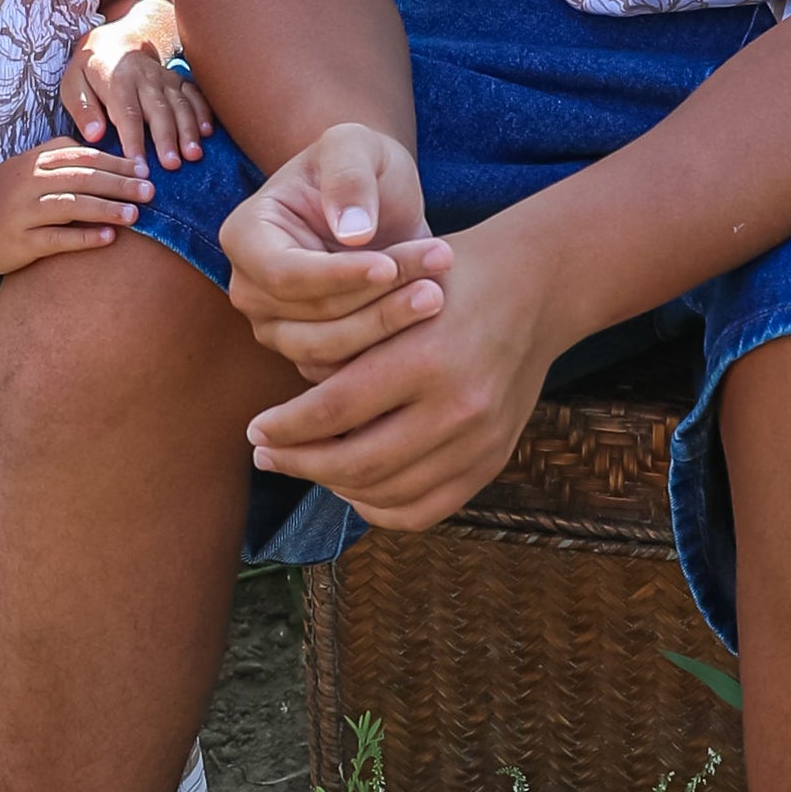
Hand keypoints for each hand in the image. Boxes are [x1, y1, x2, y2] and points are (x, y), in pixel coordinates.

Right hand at [0, 137, 152, 270]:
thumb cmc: (2, 195)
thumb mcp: (26, 167)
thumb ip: (58, 156)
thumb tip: (103, 154)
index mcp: (35, 161)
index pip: (82, 156)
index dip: (115, 162)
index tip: (144, 169)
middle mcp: (29, 182)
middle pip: (82, 178)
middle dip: (120, 184)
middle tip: (151, 191)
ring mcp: (23, 212)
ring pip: (71, 205)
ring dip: (107, 209)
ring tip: (137, 214)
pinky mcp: (20, 241)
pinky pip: (57, 238)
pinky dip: (85, 237)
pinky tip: (109, 238)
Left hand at [62, 3, 209, 169]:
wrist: (115, 39)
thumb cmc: (90, 70)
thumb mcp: (73, 83)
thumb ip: (82, 109)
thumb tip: (94, 135)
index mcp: (116, 80)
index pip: (127, 113)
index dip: (133, 140)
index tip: (138, 166)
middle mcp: (144, 78)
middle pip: (158, 110)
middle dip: (167, 138)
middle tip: (172, 165)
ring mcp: (164, 78)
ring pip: (180, 103)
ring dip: (189, 130)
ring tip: (193, 155)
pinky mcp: (178, 79)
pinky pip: (195, 94)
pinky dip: (204, 112)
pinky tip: (208, 133)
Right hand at [220, 120, 449, 381]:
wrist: (379, 201)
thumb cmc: (359, 163)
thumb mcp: (355, 144)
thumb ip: (349, 176)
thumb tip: (352, 234)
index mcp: (245, 235)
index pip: (282, 273)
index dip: (336, 276)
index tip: (389, 266)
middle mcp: (250, 289)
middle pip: (309, 318)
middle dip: (375, 301)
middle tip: (436, 277)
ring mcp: (277, 329)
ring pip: (327, 352)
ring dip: (386, 328)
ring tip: (437, 293)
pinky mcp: (311, 356)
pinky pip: (343, 376)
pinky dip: (386, 355)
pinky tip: (428, 322)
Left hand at [245, 214, 567, 532]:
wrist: (535, 288)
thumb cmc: (447, 280)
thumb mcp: (390, 293)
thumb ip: (344, 350)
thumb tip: (285, 411)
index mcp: (426, 356)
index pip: (334, 411)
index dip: (285, 428)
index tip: (255, 429)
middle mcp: (458, 406)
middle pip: (356, 462)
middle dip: (298, 463)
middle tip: (266, 453)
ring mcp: (480, 442)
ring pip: (387, 493)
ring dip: (334, 487)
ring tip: (306, 466)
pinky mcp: (492, 462)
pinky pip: (425, 511)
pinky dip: (381, 506)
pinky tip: (353, 486)